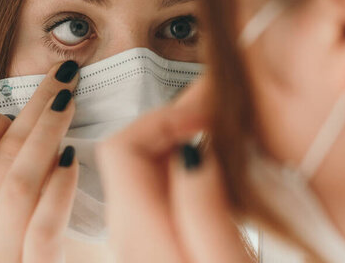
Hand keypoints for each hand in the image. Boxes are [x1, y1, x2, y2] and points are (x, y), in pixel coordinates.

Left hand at [97, 77, 254, 262]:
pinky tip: (218, 161)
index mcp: (138, 232)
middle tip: (222, 107)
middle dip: (175, 120)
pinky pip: (157, 183)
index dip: (164, 119)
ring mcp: (137, 233)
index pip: (120, 146)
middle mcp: (126, 229)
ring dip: (181, 138)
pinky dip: (185, 160)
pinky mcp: (153, 236)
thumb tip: (192, 149)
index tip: (208, 117)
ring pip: (145, 163)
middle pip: (131, 148)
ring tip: (224, 126)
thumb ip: (204, 211)